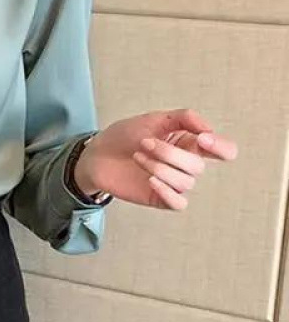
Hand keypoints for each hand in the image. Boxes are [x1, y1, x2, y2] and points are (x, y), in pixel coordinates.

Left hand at [74, 107, 237, 209]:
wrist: (96, 153)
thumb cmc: (124, 135)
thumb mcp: (153, 119)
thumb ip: (183, 118)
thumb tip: (208, 128)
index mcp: (190, 143)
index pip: (224, 151)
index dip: (221, 147)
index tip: (202, 139)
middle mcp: (186, 164)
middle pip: (197, 166)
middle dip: (169, 154)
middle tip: (144, 143)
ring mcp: (173, 182)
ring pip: (186, 182)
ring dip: (159, 168)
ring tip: (138, 156)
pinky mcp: (160, 198)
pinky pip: (178, 203)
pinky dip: (167, 191)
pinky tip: (150, 181)